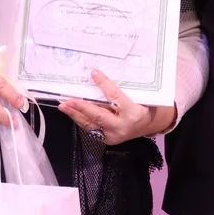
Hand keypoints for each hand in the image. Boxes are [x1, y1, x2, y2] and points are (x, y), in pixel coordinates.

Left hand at [58, 70, 176, 144]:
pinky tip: (73, 113)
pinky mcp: (107, 140)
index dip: (104, 84)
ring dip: (75, 115)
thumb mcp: (136, 97)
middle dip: (81, 107)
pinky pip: (91, 129)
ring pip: (90, 124)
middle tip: (68, 100)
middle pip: (98, 115)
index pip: (115, 96)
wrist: (149, 125)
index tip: (94, 73)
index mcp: (132, 112)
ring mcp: (113, 136)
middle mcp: (121, 126)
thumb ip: (119, 93)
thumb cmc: (143, 107)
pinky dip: (81, 120)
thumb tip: (99, 77)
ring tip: (64, 106)